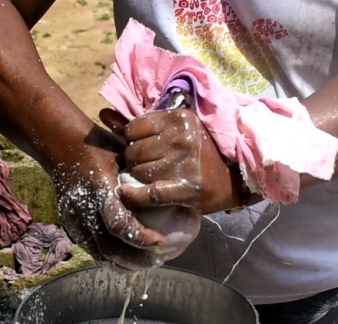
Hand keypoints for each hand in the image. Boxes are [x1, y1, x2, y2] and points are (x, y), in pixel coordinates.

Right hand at [51, 124, 166, 271]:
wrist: (62, 146)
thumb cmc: (100, 148)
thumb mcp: (123, 157)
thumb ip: (139, 178)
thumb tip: (168, 194)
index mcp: (99, 188)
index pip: (119, 224)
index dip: (140, 237)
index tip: (160, 242)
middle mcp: (83, 207)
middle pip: (108, 246)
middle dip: (134, 258)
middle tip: (156, 260)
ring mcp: (73, 217)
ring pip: (98, 252)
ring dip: (121, 262)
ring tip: (142, 263)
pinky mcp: (69, 223)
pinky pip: (89, 247)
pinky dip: (107, 256)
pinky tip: (123, 259)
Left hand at [100, 107, 241, 213]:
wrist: (234, 178)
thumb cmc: (199, 152)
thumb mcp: (174, 130)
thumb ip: (137, 123)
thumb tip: (102, 115)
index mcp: (179, 118)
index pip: (134, 128)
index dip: (131, 140)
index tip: (140, 146)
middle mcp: (181, 138)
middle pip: (134, 151)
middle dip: (134, 159)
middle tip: (145, 164)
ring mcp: (184, 164)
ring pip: (139, 171)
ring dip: (138, 177)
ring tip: (149, 177)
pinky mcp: (186, 188)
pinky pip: (149, 193)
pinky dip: (134, 195)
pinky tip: (127, 192)